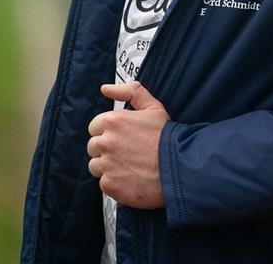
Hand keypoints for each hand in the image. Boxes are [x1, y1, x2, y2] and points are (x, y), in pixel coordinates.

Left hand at [87, 81, 169, 208]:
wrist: (179, 167)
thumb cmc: (166, 137)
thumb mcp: (152, 106)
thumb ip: (129, 91)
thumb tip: (105, 88)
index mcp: (113, 121)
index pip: (95, 127)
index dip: (109, 132)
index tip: (122, 138)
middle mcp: (106, 142)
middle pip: (93, 146)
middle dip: (107, 149)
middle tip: (127, 153)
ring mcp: (107, 164)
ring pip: (95, 166)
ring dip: (108, 166)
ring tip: (129, 166)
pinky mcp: (110, 184)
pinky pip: (104, 183)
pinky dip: (115, 183)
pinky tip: (131, 178)